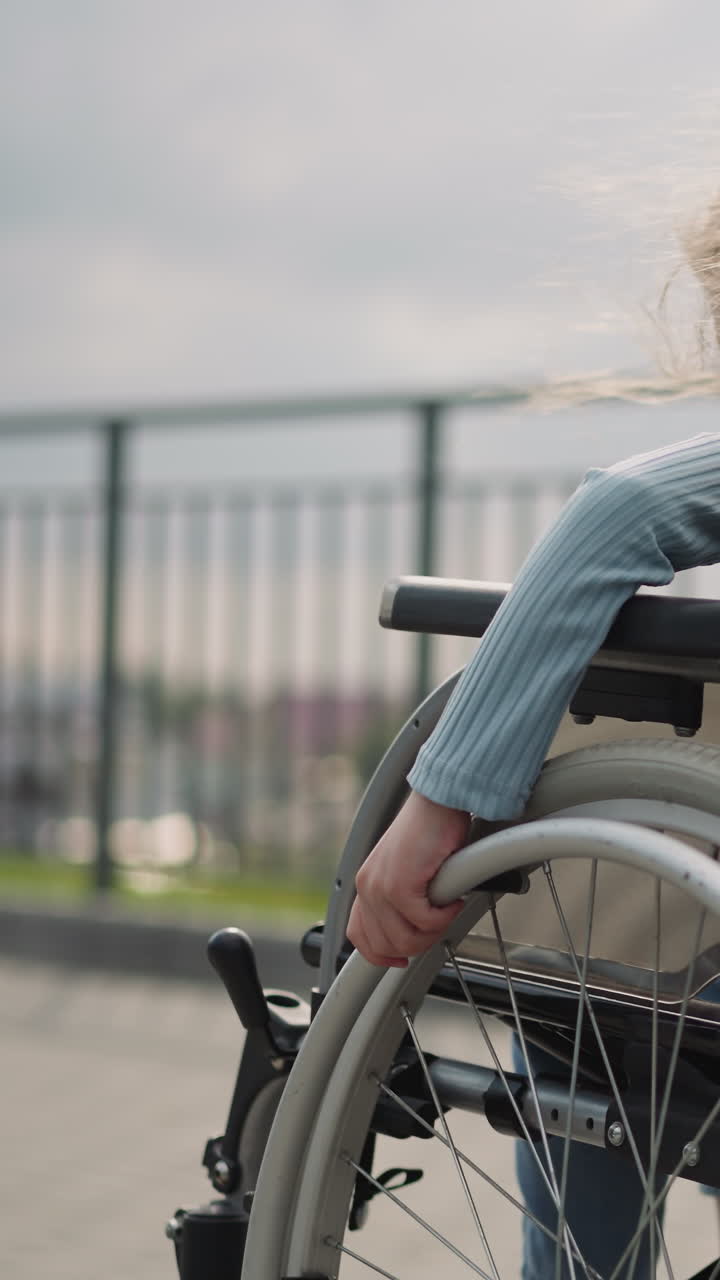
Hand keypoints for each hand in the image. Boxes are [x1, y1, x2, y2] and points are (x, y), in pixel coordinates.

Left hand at [346, 790, 470, 967]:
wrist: (439, 799)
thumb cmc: (432, 829)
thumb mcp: (409, 870)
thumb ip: (403, 899)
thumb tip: (415, 931)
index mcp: (366, 884)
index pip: (360, 937)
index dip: (382, 955)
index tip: (403, 958)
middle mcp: (367, 887)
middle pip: (385, 946)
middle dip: (419, 943)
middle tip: (441, 923)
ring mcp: (380, 887)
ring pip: (405, 940)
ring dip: (434, 931)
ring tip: (448, 908)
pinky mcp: (399, 886)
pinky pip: (425, 922)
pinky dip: (445, 916)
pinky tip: (454, 897)